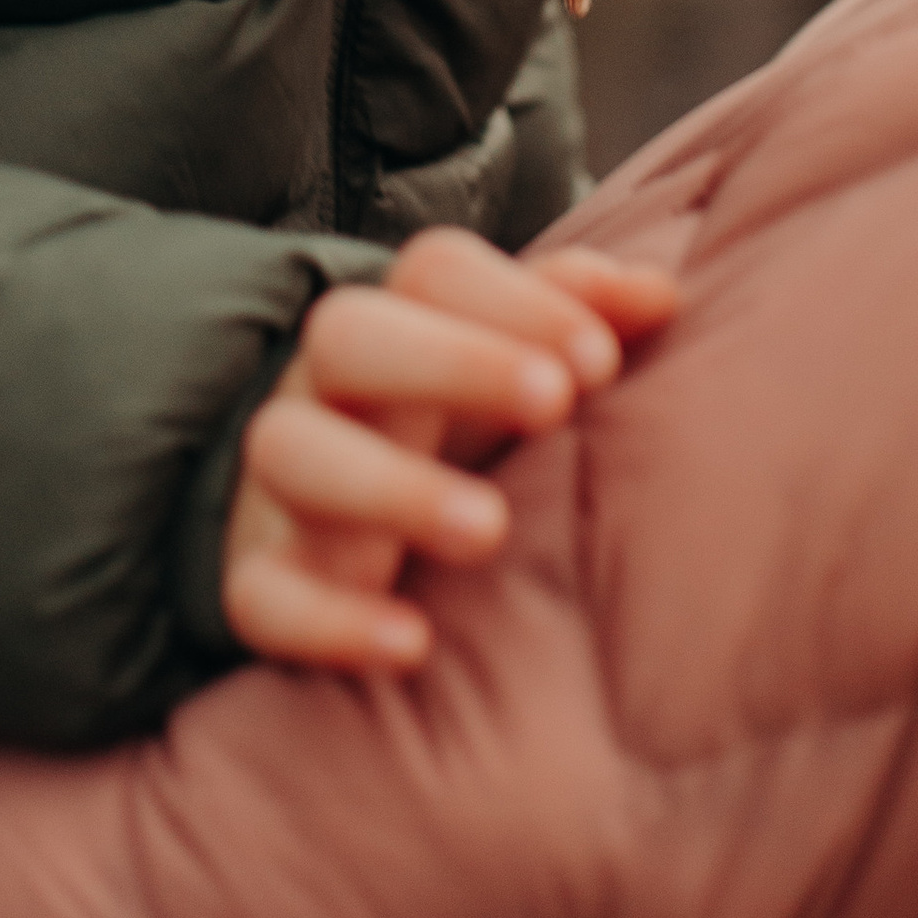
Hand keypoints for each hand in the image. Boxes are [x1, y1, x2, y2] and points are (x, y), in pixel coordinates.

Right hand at [220, 226, 675, 675]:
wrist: (325, 537)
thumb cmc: (455, 438)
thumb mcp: (512, 373)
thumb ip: (579, 321)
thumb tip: (661, 292)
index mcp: (401, 325)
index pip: (433, 272)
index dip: (516, 300)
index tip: (602, 360)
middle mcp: (330, 387)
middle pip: (350, 332)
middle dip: (452, 359)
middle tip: (554, 403)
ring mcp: (283, 485)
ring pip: (292, 452)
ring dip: (390, 484)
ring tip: (489, 531)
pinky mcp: (256, 579)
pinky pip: (262, 594)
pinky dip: (329, 620)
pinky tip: (412, 644)